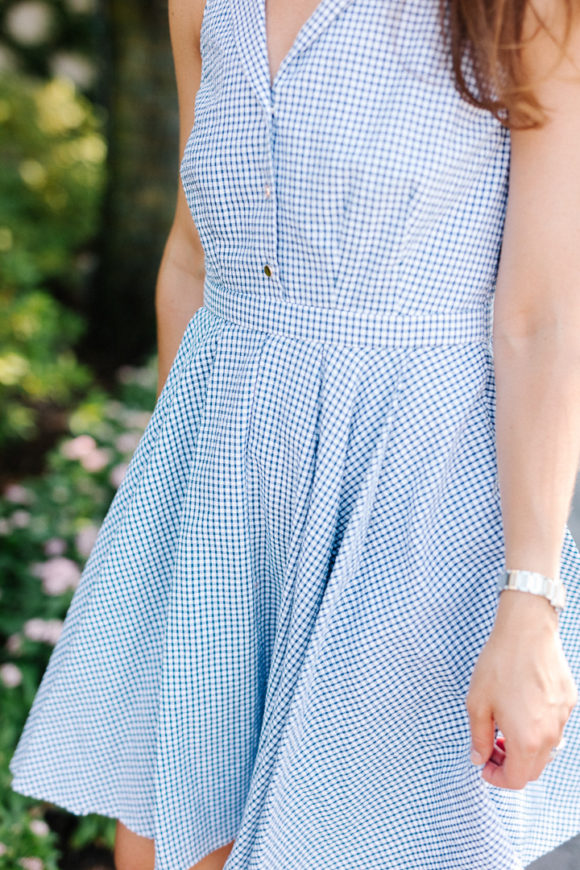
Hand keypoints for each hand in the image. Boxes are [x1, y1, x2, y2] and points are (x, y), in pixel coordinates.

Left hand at [465, 589, 577, 788]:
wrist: (526, 632)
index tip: (483, 764)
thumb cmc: (498, 666)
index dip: (496, 778)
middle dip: (510, 765)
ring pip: (546, 749)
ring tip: (504, 725)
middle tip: (491, 746)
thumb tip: (479, 759)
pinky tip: (521, 706)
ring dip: (524, 748)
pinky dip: (538, 728)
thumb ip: (478, 738)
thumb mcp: (477, 704)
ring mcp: (563, 719)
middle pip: (533, 769)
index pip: (516, 780)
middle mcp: (550, 735)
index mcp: (526, 740)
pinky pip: (554, 727)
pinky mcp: (569, 702)